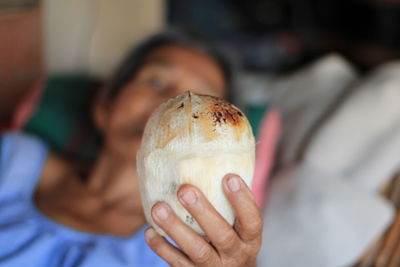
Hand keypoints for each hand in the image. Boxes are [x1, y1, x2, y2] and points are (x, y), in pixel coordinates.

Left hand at [145, 174, 262, 266]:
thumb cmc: (233, 240)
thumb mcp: (241, 228)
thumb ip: (234, 206)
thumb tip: (220, 163)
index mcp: (250, 240)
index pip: (252, 221)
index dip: (242, 200)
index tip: (229, 177)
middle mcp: (235, 255)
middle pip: (221, 235)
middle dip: (203, 212)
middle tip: (185, 190)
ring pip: (197, 250)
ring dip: (176, 228)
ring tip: (159, 208)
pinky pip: (177, 263)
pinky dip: (162, 248)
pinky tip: (150, 232)